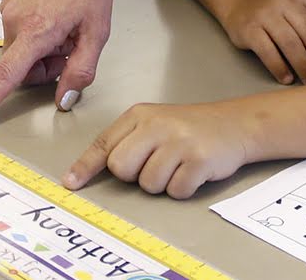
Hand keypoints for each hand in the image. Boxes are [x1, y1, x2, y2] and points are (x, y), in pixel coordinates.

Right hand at [0, 0, 117, 128]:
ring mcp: (8, 8)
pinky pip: (20, 32)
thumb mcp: (97, 31)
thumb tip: (64, 100)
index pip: (4, 76)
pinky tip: (59, 14)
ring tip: (68, 25)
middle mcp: (14, 20)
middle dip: (45, 68)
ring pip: (21, 50)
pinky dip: (38, 33)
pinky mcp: (9, 0)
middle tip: (72, 48)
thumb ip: (81, 71)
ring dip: (44, 49)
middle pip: (20, 68)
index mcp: (35, 30)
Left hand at [64, 102, 251, 198]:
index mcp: (140, 115)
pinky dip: (182, 188)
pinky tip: (193, 171)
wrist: (234, 124)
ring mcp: (179, 141)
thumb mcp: (154, 124)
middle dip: (134, 176)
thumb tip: (89, 170)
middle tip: (154, 165)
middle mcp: (157, 125)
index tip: (71, 183)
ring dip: (162, 183)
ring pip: (148, 184)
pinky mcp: (199, 159)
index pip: (104, 143)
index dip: (86, 166)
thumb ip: (126, 142)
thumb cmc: (189, 128)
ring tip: (178, 165)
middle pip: (122, 168)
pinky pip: (176, 191)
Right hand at [215, 0, 305, 84]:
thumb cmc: (278, 12)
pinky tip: (288, 78)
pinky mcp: (250, 29)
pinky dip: (281, 69)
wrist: (239, 2)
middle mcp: (285, 1)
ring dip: (305, 67)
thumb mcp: (298, 9)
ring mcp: (266, 14)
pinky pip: (269, 54)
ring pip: (291, 45)